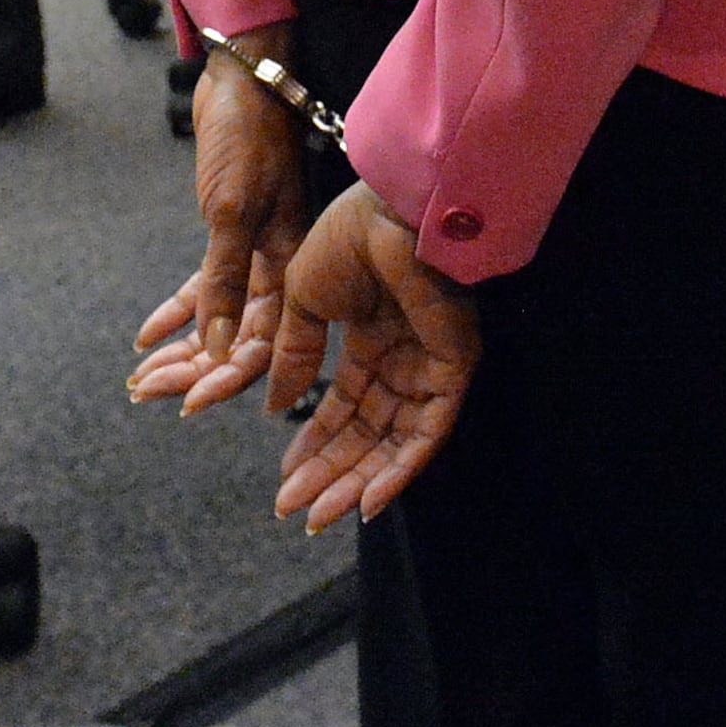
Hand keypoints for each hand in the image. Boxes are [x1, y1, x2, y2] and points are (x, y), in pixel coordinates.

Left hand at [128, 39, 312, 416]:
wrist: (242, 83)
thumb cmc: (248, 138)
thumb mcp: (233, 209)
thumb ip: (224, 279)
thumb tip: (214, 348)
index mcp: (294, 264)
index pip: (267, 342)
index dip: (230, 378)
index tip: (190, 405)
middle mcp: (280, 266)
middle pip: (239, 339)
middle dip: (195, 372)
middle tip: (149, 394)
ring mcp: (255, 251)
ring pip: (218, 319)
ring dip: (182, 350)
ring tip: (142, 379)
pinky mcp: (231, 235)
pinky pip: (204, 288)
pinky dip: (177, 313)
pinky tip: (146, 337)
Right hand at [267, 182, 480, 530]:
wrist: (390, 210)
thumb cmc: (350, 238)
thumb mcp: (304, 299)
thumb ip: (294, 354)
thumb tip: (272, 407)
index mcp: (372, 336)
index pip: (346, 405)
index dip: (316, 442)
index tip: (286, 479)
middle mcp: (404, 355)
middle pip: (369, 430)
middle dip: (331, 472)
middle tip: (295, 511)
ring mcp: (430, 362)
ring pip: (396, 440)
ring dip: (357, 480)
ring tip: (319, 515)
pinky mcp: (453, 367)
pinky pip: (429, 431)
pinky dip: (400, 469)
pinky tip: (368, 500)